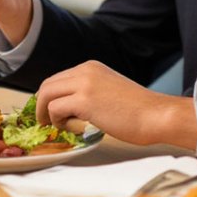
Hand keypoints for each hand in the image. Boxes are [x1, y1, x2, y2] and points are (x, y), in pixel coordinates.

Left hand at [36, 60, 196, 149]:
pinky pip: (55, 109)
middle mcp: (85, 71)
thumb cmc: (138, 110)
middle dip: (41, 104)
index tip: (48, 112)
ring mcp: (84, 84)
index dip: (48, 97)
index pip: (58, 79)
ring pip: (46, 95)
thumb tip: (68, 108)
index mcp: (91, 67)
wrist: (156, 115)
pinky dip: (57, 121)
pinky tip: (70, 128)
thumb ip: (89, 92)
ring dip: (46, 114)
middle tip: (44, 122)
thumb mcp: (109, 91)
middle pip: (47, 84)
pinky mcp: (84, 101)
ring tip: (56, 126)